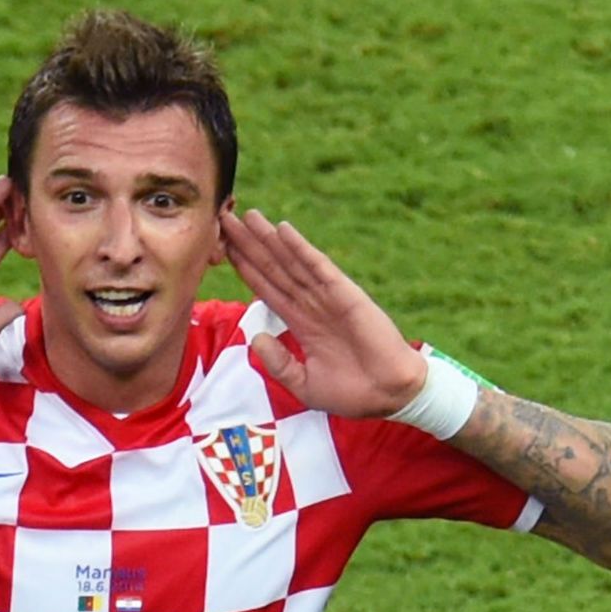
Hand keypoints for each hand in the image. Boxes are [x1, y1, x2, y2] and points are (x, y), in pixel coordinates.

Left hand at [219, 209, 427, 418]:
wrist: (388, 395)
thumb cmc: (351, 393)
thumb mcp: (304, 384)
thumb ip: (279, 363)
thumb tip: (256, 338)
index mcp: (301, 323)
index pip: (267, 288)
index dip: (245, 268)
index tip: (222, 249)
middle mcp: (311, 304)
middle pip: (274, 268)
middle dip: (249, 245)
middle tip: (226, 218)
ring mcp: (328, 297)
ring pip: (291, 262)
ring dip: (269, 239)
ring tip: (247, 216)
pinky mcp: (346, 295)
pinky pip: (319, 267)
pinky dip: (301, 248)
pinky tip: (283, 230)